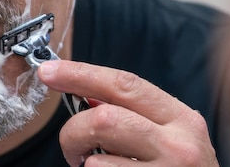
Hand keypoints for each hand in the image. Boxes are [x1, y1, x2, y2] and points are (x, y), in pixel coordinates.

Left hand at [37, 60, 218, 166]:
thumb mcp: (171, 136)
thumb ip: (135, 114)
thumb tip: (87, 93)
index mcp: (181, 118)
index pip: (124, 84)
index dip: (81, 74)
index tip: (49, 71)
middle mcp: (179, 144)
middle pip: (104, 118)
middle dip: (72, 131)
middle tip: (70, 146)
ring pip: (96, 160)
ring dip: (83, 163)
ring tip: (92, 166)